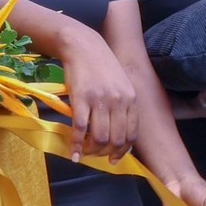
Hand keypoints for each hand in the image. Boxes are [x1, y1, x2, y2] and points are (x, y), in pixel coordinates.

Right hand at [53, 24, 137, 161]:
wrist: (83, 47)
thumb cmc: (102, 67)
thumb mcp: (122, 85)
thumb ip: (124, 106)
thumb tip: (120, 132)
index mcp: (131, 99)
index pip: (132, 134)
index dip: (123, 151)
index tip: (115, 158)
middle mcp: (118, 102)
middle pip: (116, 139)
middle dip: (106, 154)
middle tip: (97, 156)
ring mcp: (100, 101)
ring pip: (99, 138)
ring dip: (91, 151)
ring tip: (86, 152)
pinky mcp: (81, 99)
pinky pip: (80, 129)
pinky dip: (76, 145)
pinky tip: (73, 153)